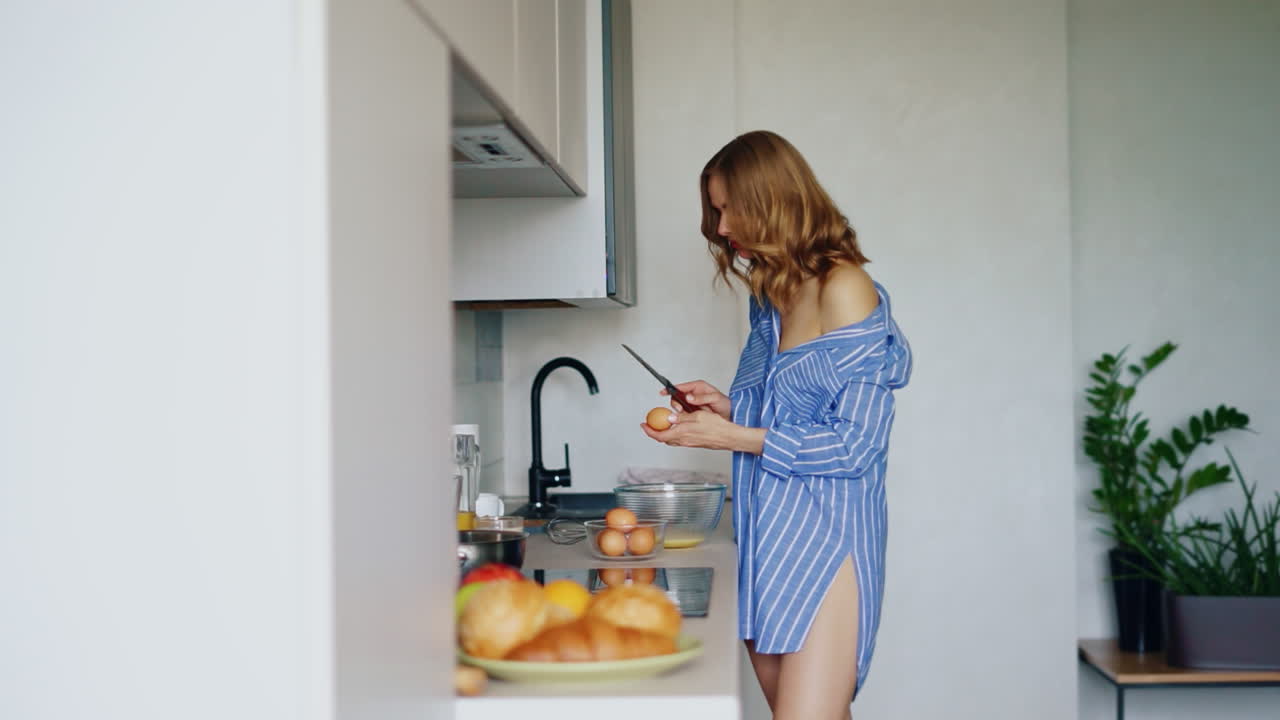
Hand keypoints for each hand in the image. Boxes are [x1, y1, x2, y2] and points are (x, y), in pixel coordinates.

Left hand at [640, 409, 763, 453]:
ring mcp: (689, 443)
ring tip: (662, 423)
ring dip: (664, 433)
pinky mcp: (694, 443)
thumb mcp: (698, 416)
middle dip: (655, 432)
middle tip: (650, 423)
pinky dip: (673, 433)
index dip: (649, 430)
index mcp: (682, 433)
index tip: (643, 425)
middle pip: (663, 438)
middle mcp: (684, 440)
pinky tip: (677, 426)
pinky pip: (679, 440)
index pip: (659, 435)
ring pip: (671, 439)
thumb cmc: (717, 427)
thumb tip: (669, 417)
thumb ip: (682, 417)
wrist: (729, 437)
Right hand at [661, 380, 730, 419]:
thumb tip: (689, 397)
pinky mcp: (693, 413)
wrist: (731, 415)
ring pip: (679, 407)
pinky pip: (684, 414)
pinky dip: (683, 417)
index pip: (681, 386)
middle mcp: (693, 395)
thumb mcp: (715, 398)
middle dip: (676, 403)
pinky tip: (687, 419)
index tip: (664, 392)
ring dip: (680, 411)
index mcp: (698, 387)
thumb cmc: (726, 404)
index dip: (671, 389)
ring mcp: (692, 404)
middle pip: (677, 397)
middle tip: (680, 409)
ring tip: (686, 415)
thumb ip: (702, 397)